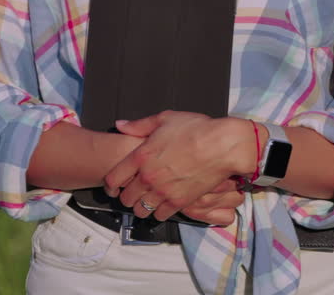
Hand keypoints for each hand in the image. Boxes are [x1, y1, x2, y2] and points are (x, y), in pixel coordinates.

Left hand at [103, 111, 254, 222]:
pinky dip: (159, 212)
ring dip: (141, 207)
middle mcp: (148, 177)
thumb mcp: (165, 118)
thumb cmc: (196, 129)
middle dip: (127, 197)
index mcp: (141, 156)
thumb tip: (120, 125)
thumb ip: (139, 125)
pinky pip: (160, 215)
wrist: (223, 145)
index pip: (113, 179)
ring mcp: (163, 191)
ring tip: (147, 201)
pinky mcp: (179, 201)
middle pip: (126, 199)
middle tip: (133, 193)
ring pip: (141, 211)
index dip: (111, 185)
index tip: (114, 186)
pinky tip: (163, 204)